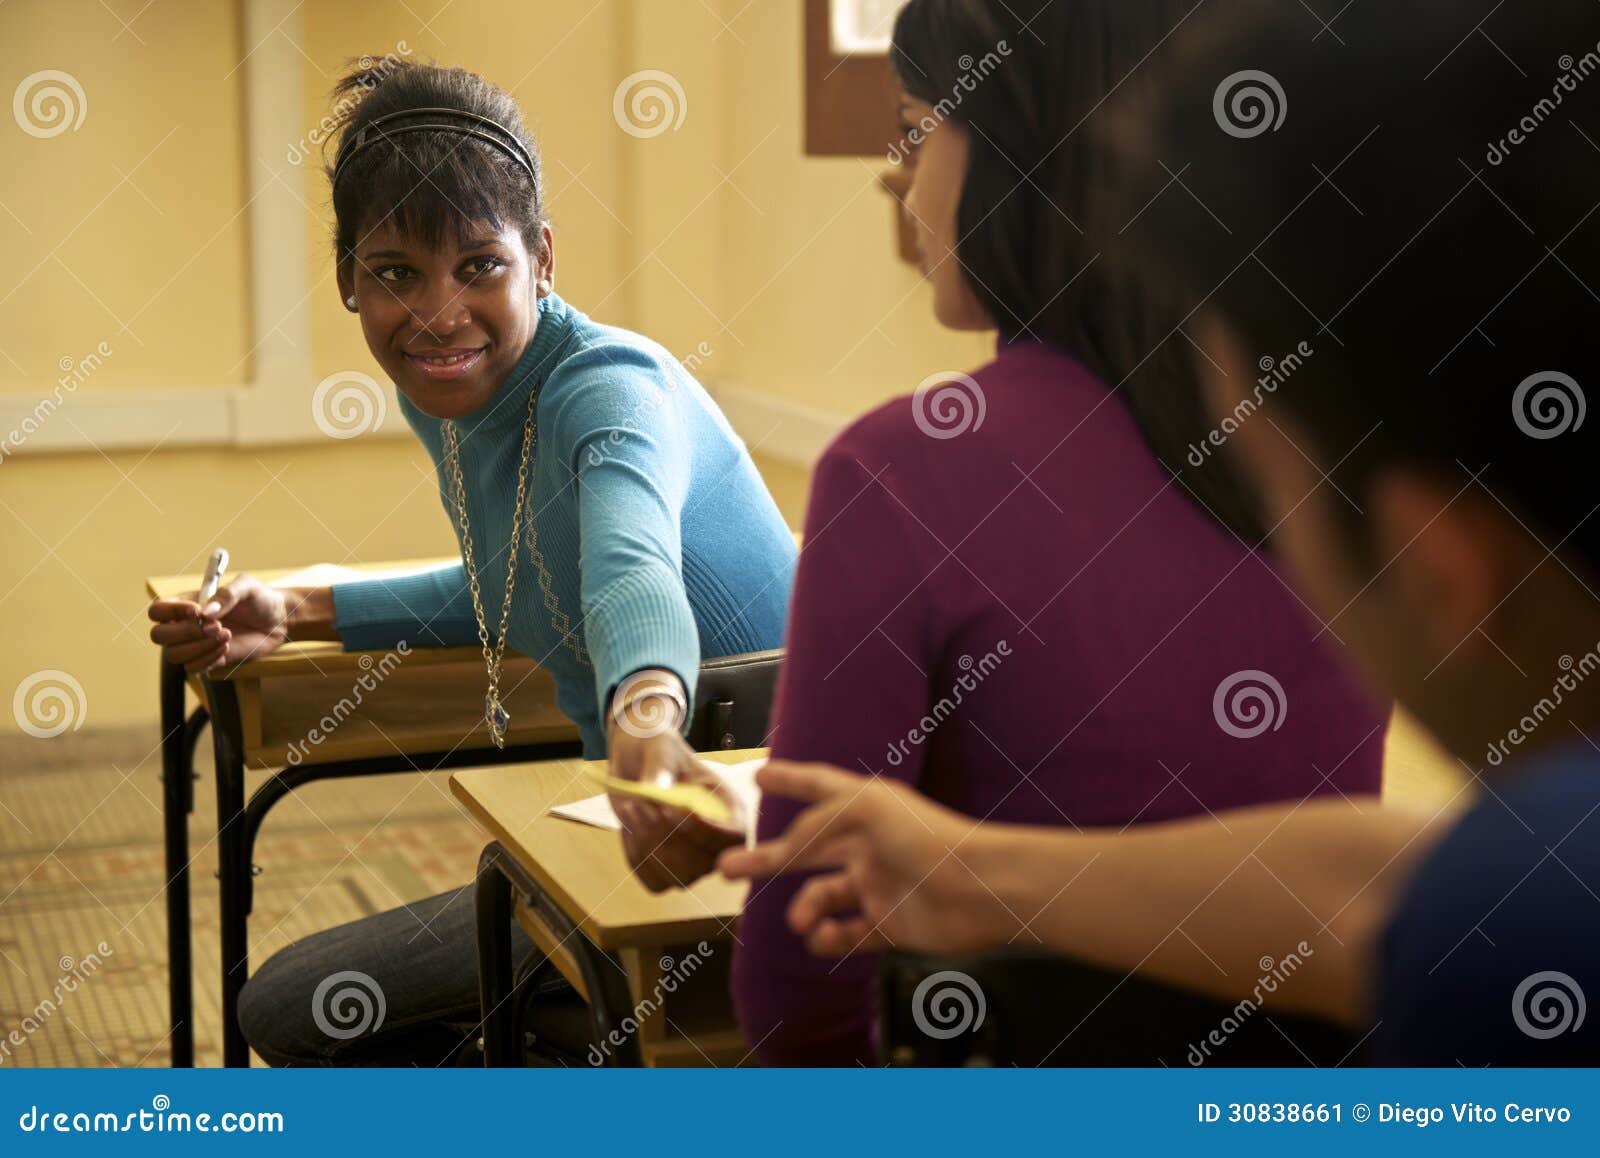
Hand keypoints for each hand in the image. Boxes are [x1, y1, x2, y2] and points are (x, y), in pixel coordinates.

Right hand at [146, 573, 290, 673]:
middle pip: (159, 635)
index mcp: (187, 604)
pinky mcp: (209, 660)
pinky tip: (227, 647)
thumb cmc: (259, 599)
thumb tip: (207, 611)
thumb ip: (227, 594)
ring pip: (174, 655)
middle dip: (184, 632)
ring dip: (199, 647)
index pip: (157, 610)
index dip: (170, 611)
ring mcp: (195, 645)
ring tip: (226, 635)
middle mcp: (185, 625)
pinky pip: (193, 667)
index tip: (197, 610)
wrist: (280, 620)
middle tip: (215, 626)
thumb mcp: (247, 587)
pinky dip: (208, 659)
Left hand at [607, 674, 740, 892]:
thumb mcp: (660, 749)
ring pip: (679, 877)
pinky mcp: (665, 869)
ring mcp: (692, 859)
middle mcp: (715, 840)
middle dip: (667, 836)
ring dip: (649, 846)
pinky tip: (631, 829)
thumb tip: (654, 790)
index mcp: (729, 808)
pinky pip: (655, 881)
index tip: (673, 808)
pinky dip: (638, 858)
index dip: (707, 832)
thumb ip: (660, 768)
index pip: (735, 837)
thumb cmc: (659, 751)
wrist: (635, 762)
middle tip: (642, 803)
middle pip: (705, 864)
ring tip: (634, 808)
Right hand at [718, 761, 1017, 956]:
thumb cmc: (929, 838)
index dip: (790, 780)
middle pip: (807, 850)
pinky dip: (827, 938)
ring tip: (801, 920)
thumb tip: (787, 845)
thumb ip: (817, 823)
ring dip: (803, 909)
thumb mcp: (864, 809)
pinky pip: (844, 934)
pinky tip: (823, 936)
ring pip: (821, 898)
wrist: (979, 889)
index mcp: (864, 807)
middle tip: (727, 869)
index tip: (761, 775)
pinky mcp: (888, 925)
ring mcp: (877, 885)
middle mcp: (867, 844)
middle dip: (769, 859)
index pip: (818, 786)